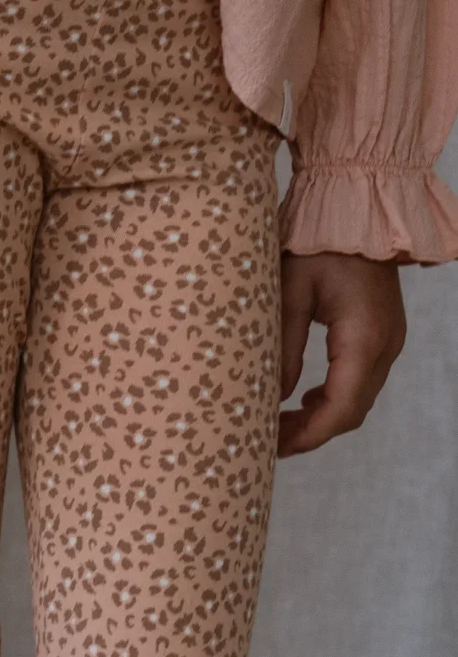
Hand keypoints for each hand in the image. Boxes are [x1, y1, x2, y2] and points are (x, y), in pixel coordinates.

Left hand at [278, 250, 405, 456]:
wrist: (357, 208)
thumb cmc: (319, 244)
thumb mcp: (290, 291)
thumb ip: (283, 347)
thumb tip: (274, 395)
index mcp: (363, 338)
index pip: (341, 407)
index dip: (309, 435)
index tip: (275, 448)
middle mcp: (384, 346)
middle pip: (352, 411)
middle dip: (312, 433)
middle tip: (268, 442)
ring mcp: (388, 341)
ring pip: (358, 399)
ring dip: (322, 417)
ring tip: (279, 425)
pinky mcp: (382, 334)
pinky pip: (361, 379)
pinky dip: (334, 397)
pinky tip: (304, 400)